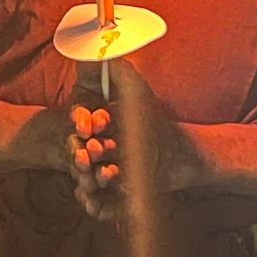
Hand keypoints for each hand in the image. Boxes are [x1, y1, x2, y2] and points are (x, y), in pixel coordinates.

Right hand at [68, 59, 198, 220]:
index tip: (86, 123)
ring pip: (85, 180)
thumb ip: (113, 68)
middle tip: (92, 151)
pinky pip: (98, 205)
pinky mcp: (114, 197)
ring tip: (107, 173)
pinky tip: (98, 202)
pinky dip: (95, 205)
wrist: (180, 154)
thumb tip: (93, 50)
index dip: (78, 124)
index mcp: (94, 125)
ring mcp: (103, 174)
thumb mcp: (134, 87)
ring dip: (89, 178)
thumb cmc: (154, 120)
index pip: (77, 124)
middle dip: (80, 153)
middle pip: (77, 153)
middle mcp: (95, 150)